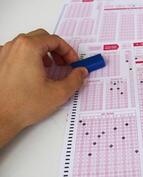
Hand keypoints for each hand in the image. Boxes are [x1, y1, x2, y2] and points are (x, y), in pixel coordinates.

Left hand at [0, 29, 87, 147]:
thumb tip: (81, 73)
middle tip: (64, 63)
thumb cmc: (21, 105)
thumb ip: (75, 79)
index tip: (73, 62)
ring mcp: (4, 54)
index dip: (68, 51)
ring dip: (43, 53)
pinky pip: (18, 53)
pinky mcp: (0, 64)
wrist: (0, 118)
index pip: (55, 40)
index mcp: (29, 48)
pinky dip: (30, 58)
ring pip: (29, 44)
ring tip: (50, 69)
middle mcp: (15, 47)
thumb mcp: (59, 93)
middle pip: (41, 38)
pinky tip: (35, 74)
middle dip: (57, 50)